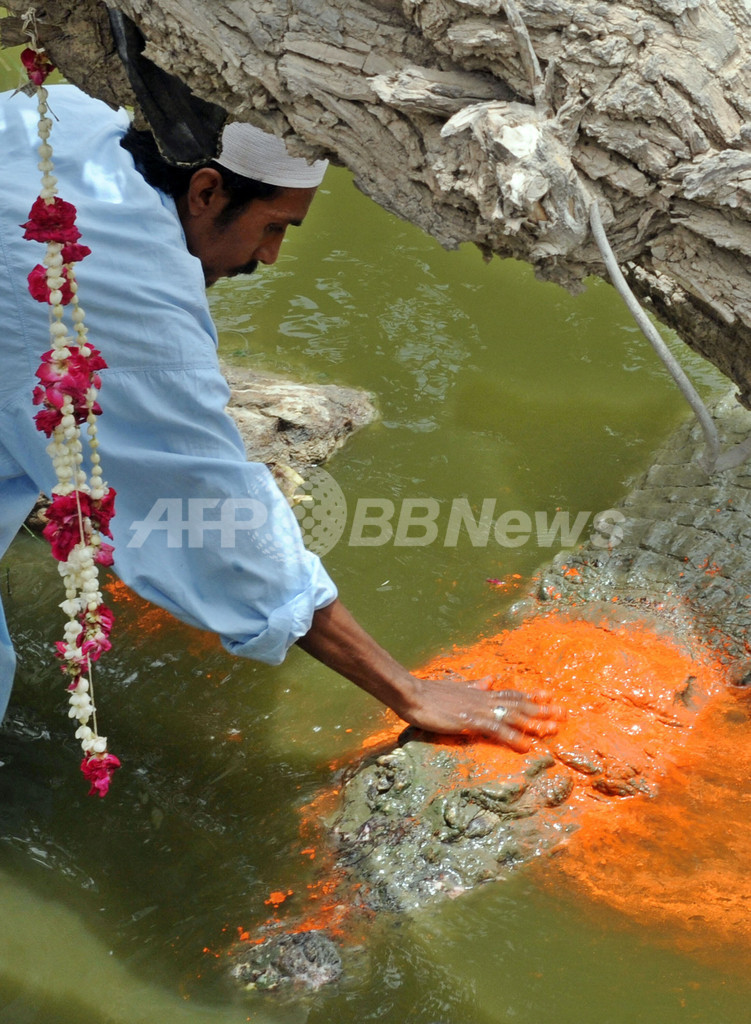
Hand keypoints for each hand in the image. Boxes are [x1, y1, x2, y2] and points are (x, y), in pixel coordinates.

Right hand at [400, 674, 562, 750]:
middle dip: (541, 709)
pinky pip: (497, 730)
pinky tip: (526, 746)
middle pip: (518, 703)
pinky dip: (513, 737)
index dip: (531, 695)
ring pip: (513, 715)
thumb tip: (490, 679)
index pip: (511, 693)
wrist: (412, 694)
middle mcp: (484, 698)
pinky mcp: (470, 721)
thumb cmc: (430, 693)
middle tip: (563, 714)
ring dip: (534, 722)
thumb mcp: (457, 687)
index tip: (549, 695)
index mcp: (480, 692)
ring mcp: (478, 709)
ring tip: (553, 729)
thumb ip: (475, 685)